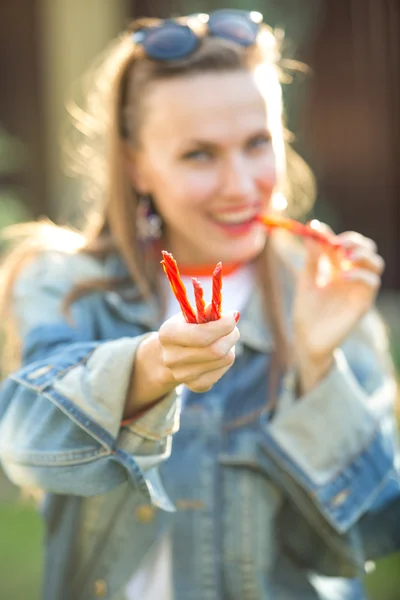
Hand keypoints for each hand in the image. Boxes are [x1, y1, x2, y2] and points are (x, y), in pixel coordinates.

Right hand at [158, 312, 239, 392]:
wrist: (172, 354)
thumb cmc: (186, 328)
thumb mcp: (192, 315)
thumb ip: (207, 312)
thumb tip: (228, 313)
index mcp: (168, 335)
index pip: (202, 335)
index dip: (223, 326)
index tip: (233, 316)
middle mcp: (171, 358)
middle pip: (216, 350)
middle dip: (231, 335)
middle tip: (234, 328)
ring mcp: (182, 375)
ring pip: (224, 359)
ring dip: (230, 346)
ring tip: (223, 339)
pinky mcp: (196, 386)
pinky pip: (223, 370)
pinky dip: (226, 359)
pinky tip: (218, 354)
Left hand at [293, 225, 384, 391]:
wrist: (307, 338)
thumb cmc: (306, 309)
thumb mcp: (306, 279)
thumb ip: (312, 257)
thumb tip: (311, 230)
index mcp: (336, 266)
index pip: (341, 242)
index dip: (329, 232)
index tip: (314, 228)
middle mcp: (351, 274)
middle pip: (366, 248)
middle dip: (354, 240)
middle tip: (337, 243)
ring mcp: (359, 288)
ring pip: (376, 262)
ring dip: (362, 254)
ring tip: (344, 255)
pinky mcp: (363, 302)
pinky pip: (372, 282)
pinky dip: (359, 274)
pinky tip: (341, 277)